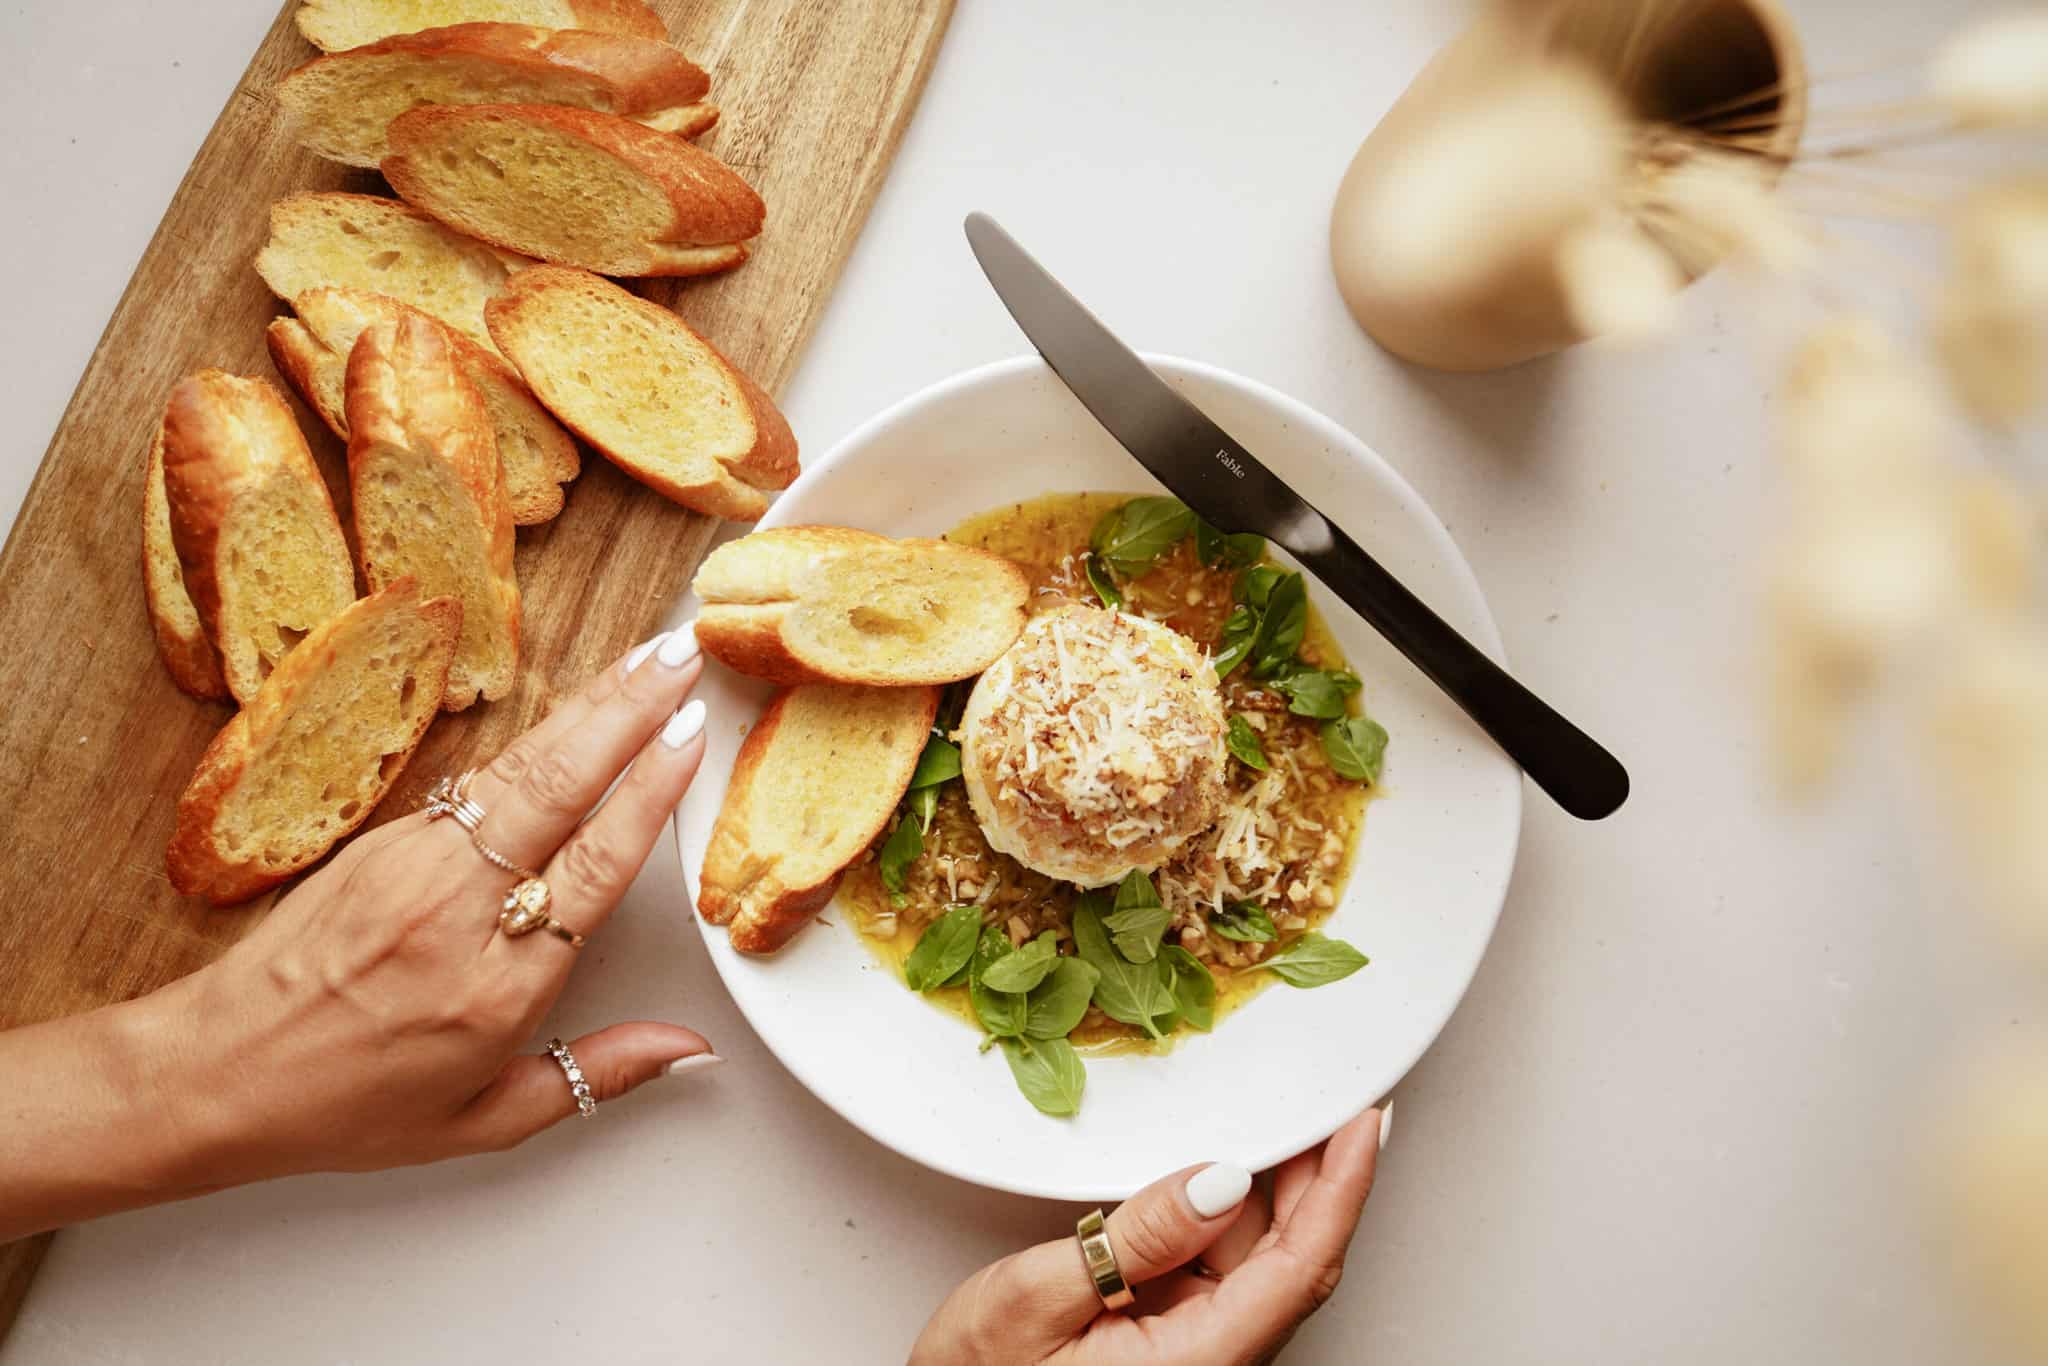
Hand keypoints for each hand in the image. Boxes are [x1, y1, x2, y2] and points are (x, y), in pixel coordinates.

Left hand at [93, 627, 712, 1208]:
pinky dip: (534, 737)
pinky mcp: (379, 840)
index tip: (691, 735)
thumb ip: (597, 1073)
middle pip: (560, 788)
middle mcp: (456, 910)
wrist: (212, 1071)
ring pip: (517, 768)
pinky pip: (474, 780)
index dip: (649, 792)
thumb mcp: (484, 1120)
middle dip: (629, 711)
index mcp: (497, 988)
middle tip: (681, 657)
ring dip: (588, 705)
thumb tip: (688, 1046)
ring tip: (643, 659)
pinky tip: (572, 711)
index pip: (593, 865)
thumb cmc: (345, 1104)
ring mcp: (411, 864)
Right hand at [912, 1106, 1386, 1365]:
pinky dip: (1226, 1218)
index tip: (1365, 1123)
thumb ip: (1136, 1238)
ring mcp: (1197, 1357)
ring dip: (1267, 1192)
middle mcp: (1212, 1364)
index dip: (1342, 1189)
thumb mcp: (1035, 1299)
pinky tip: (1214, 1176)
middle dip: (1319, 1176)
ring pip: (1257, 1264)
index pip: (1300, 1266)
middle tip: (1330, 1098)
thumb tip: (1218, 1179)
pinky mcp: (1174, 1347)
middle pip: (1292, 1261)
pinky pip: (1221, 1275)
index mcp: (1197, 1364)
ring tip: (1270, 1118)